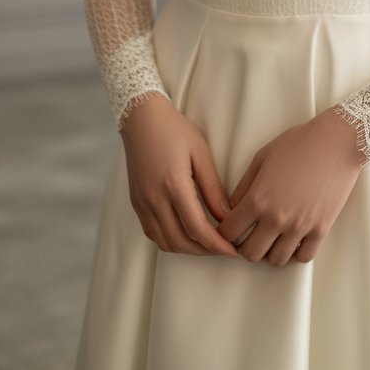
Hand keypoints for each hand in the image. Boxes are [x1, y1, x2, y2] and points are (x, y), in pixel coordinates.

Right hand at [119, 93, 239, 259]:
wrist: (141, 118)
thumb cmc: (174, 130)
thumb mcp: (201, 154)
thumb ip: (213, 189)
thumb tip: (227, 217)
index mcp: (173, 186)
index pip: (197, 229)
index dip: (217, 245)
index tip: (233, 250)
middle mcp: (154, 199)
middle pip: (180, 242)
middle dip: (204, 251)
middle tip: (223, 248)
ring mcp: (142, 203)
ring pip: (164, 242)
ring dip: (187, 248)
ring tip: (207, 242)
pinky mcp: (136, 203)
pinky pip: (153, 232)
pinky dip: (170, 240)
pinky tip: (185, 232)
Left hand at [217, 107, 363, 266]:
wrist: (336, 142)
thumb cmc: (298, 144)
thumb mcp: (262, 157)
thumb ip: (244, 186)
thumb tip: (233, 208)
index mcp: (258, 199)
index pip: (229, 233)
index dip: (227, 231)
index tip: (233, 226)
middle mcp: (276, 218)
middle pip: (250, 254)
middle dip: (246, 245)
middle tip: (252, 234)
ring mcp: (300, 227)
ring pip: (275, 261)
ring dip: (271, 251)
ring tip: (274, 236)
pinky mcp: (321, 230)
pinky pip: (303, 258)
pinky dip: (296, 252)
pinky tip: (295, 237)